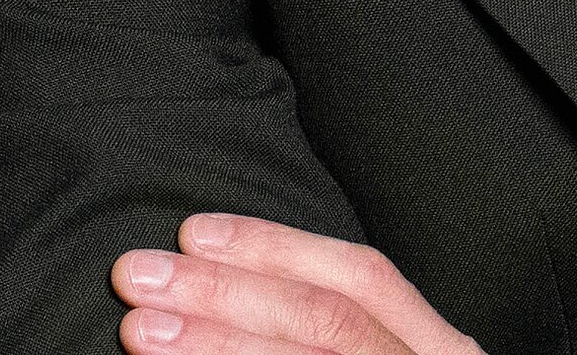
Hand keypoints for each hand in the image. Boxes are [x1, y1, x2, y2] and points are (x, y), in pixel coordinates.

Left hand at [111, 213, 483, 354]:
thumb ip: (310, 336)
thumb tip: (202, 290)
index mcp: (438, 350)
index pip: (363, 278)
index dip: (275, 248)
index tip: (193, 232)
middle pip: (327, 324)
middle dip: (227, 292)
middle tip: (139, 277)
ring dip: (218, 346)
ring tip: (140, 332)